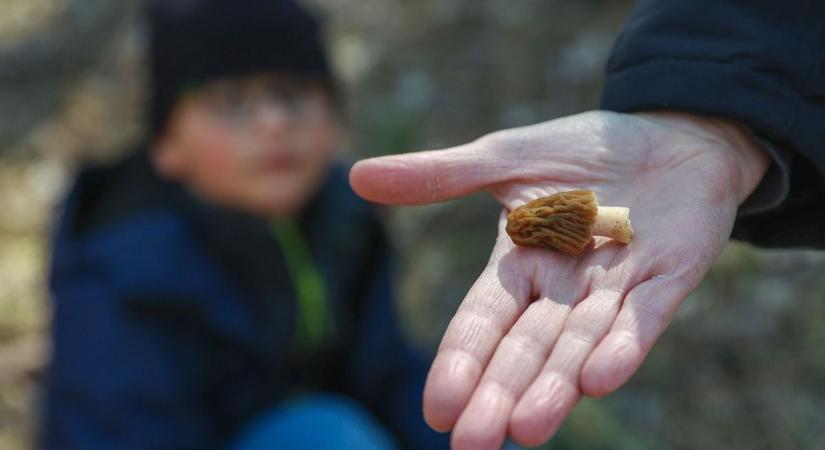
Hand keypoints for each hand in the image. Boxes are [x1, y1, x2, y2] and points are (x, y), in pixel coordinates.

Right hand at [349, 110, 768, 448]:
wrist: (672, 133)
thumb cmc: (586, 149)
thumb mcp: (507, 158)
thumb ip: (440, 176)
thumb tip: (355, 175)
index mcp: (522, 265)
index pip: (484, 319)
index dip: (461, 361)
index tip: (437, 409)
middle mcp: (564, 290)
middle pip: (526, 348)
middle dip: (500, 394)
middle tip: (472, 444)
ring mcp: (616, 289)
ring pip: (578, 346)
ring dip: (554, 388)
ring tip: (526, 430)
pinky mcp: (667, 280)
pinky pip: (642, 320)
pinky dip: (621, 347)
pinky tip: (599, 380)